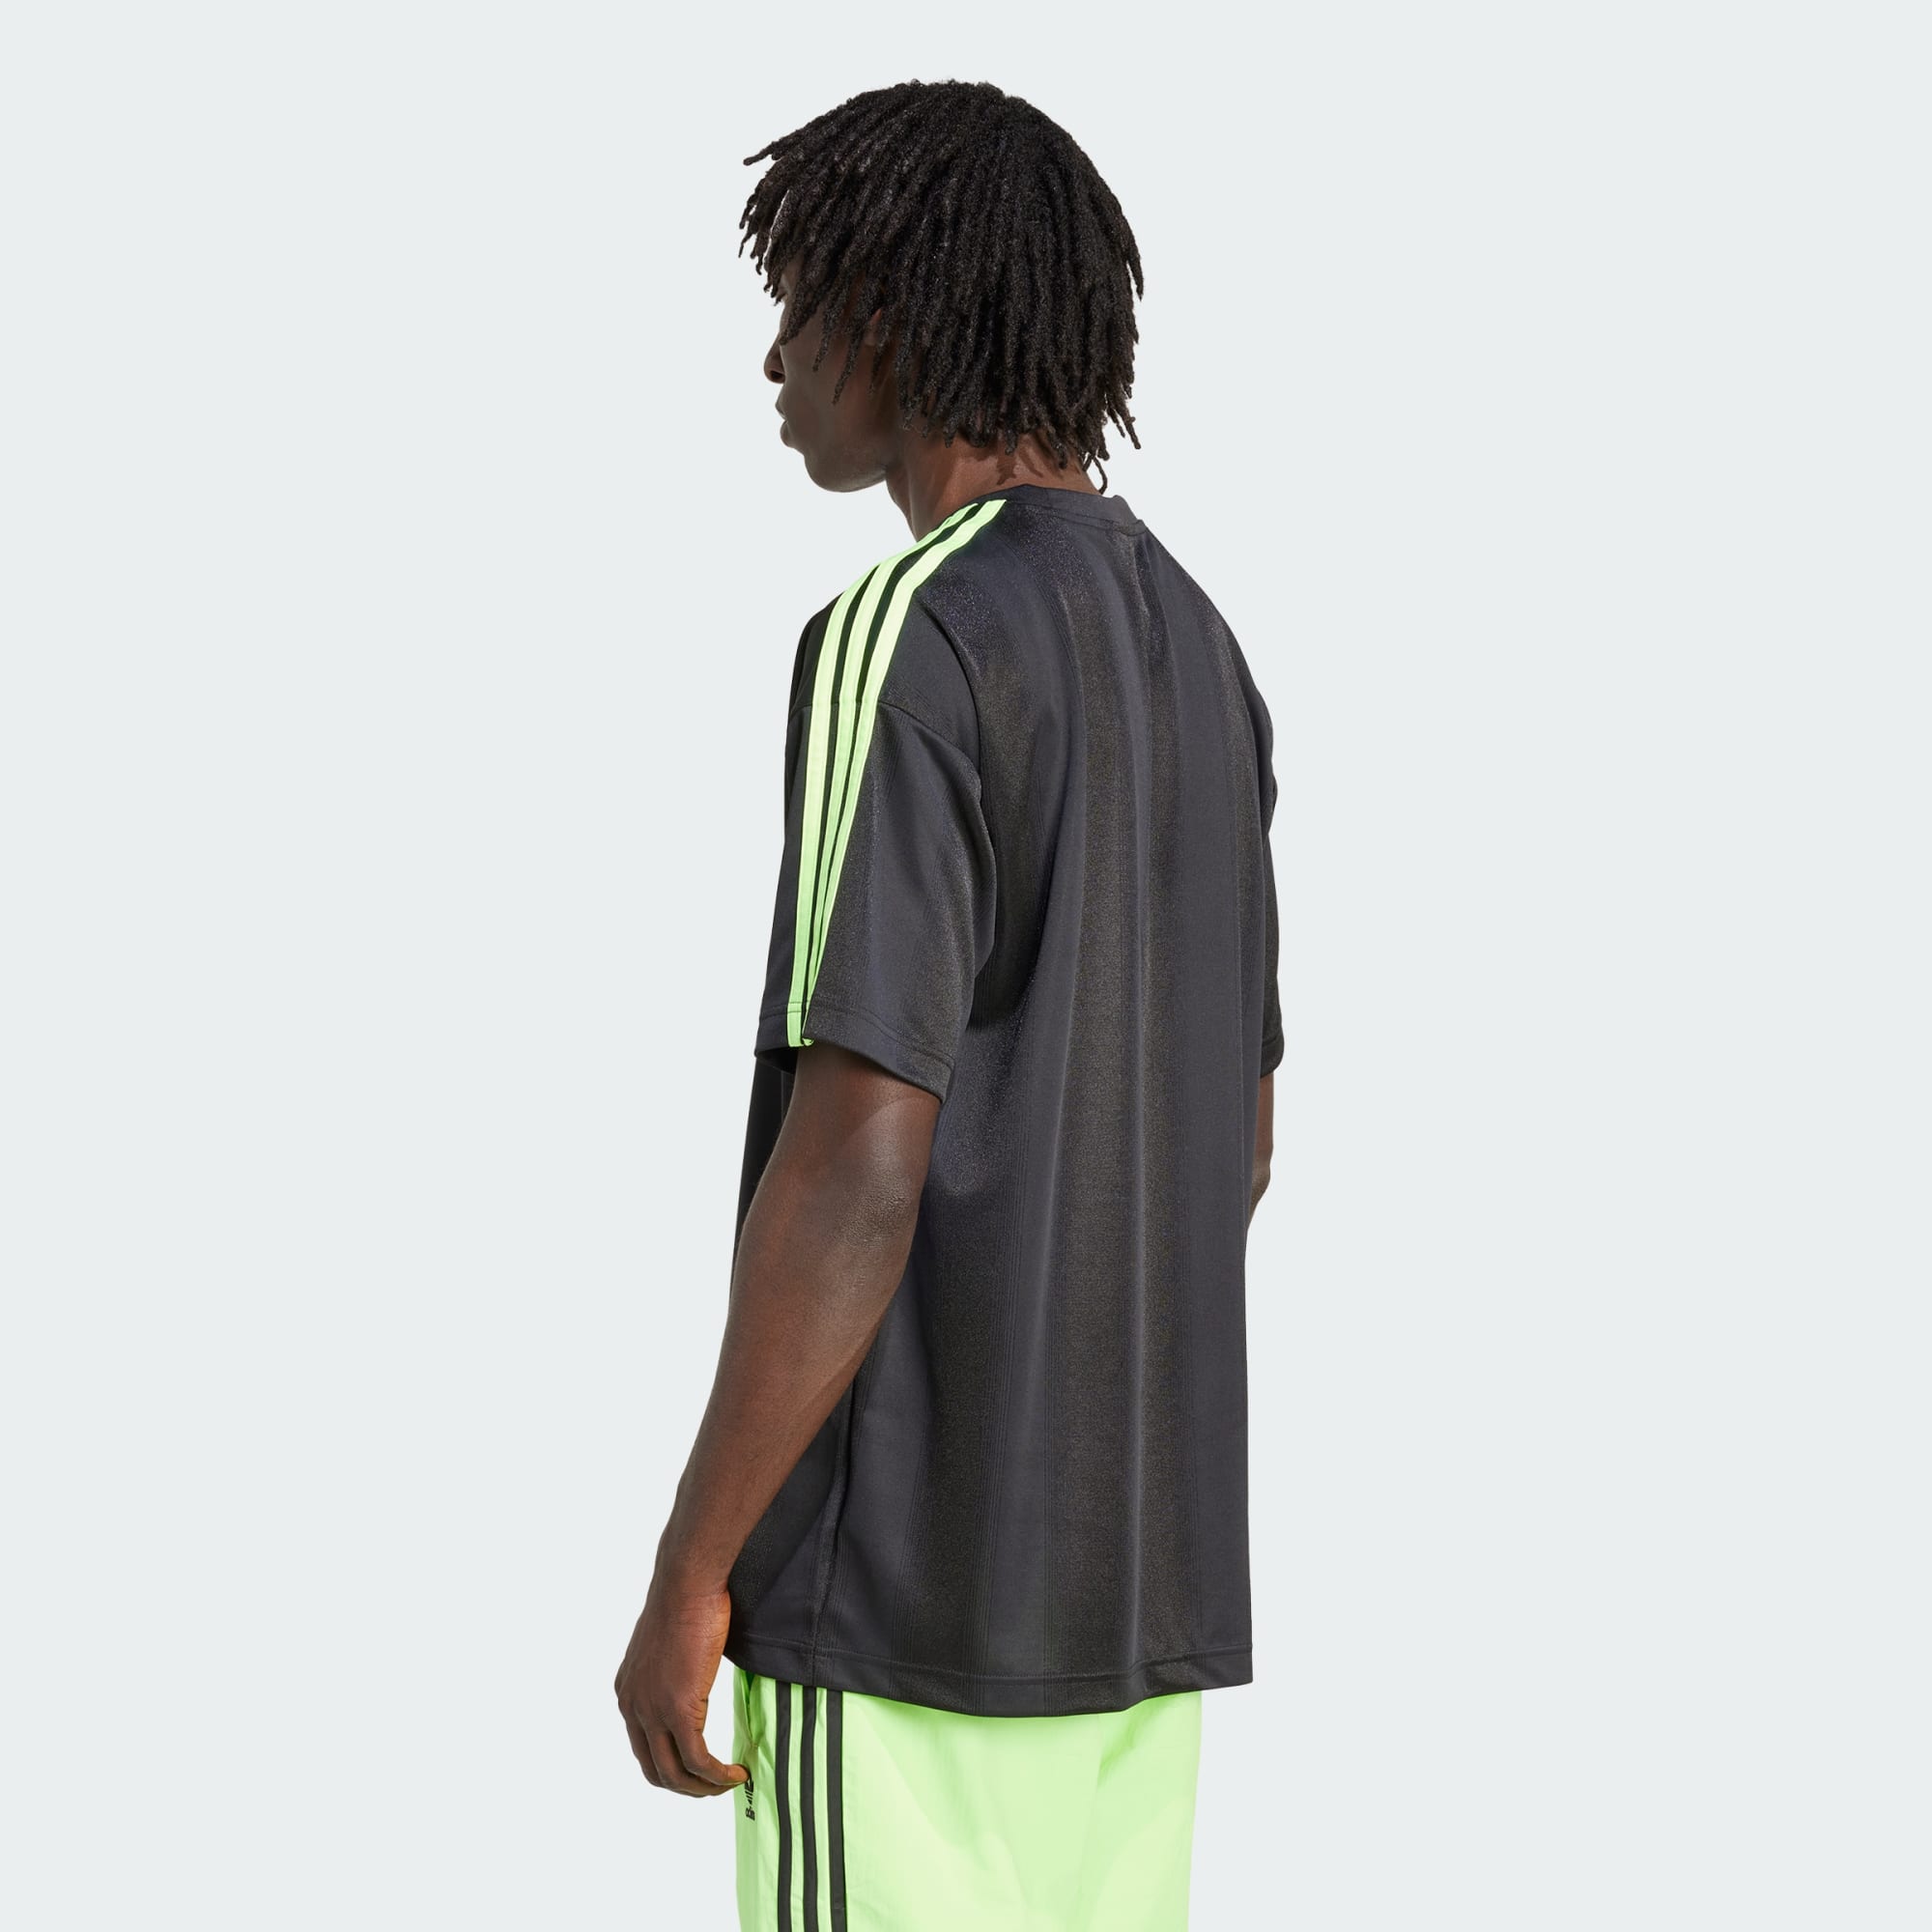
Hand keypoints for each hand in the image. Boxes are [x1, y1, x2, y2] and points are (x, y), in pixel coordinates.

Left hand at [614, 1570, 748, 1798]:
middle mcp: (632, 1706)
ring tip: (729, 1781)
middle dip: (686, 1787)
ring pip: (674, 1773)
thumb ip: (672, 1672)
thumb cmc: (686, 1600)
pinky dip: (717, 1775)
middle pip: (655, 1770)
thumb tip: (692, 1682)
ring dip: (704, 1787)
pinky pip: (697, 1760)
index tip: (699, 1770)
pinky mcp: (677, 1709)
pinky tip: (736, 1772)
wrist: (688, 1582)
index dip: (672, 1767)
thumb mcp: (669, 1646)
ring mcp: (652, 1710)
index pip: (643, 1749)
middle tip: (714, 1786)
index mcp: (628, 1691)